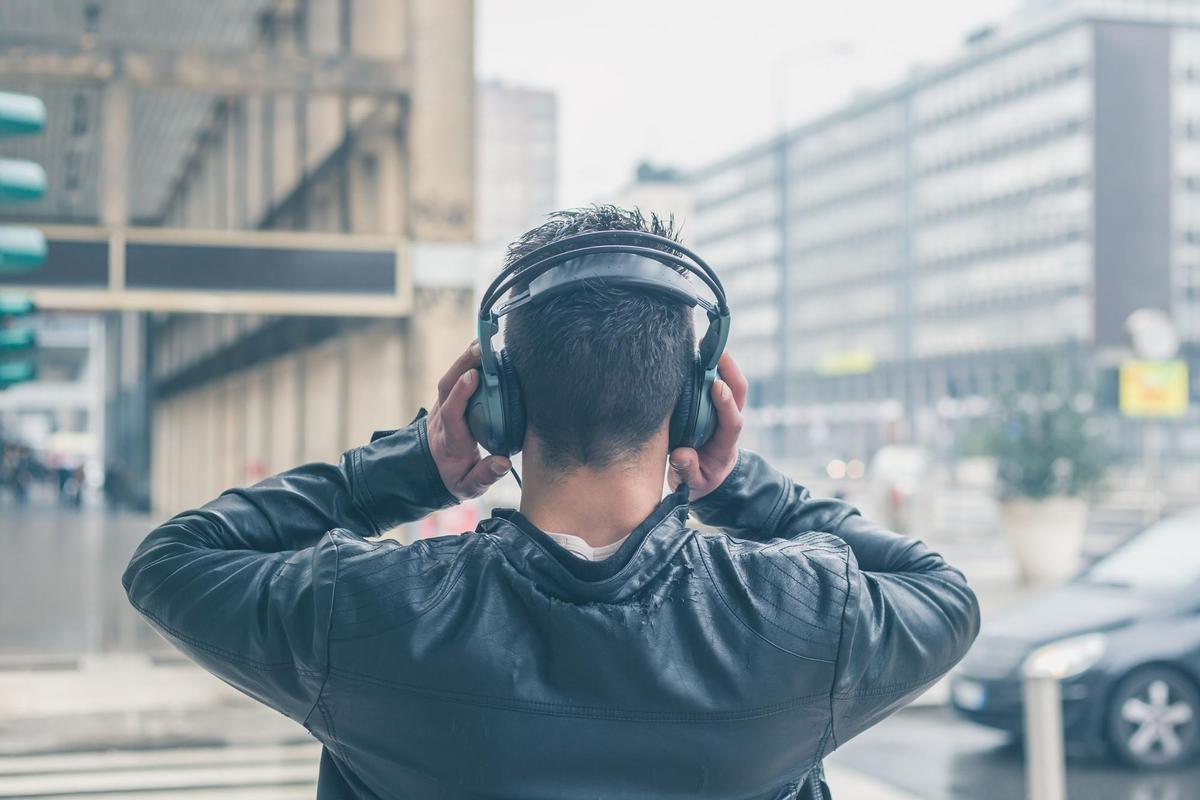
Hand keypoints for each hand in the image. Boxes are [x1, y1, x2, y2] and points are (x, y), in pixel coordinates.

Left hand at [426, 342, 511, 498]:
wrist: (431, 472)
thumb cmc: (454, 478)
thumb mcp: (468, 487)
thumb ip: (485, 476)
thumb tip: (503, 462)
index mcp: (450, 440)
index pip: (452, 413)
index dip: (461, 393)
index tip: (474, 376)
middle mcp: (442, 420)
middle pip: (446, 386)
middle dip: (462, 365)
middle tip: (481, 348)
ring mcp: (442, 408)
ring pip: (449, 378)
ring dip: (464, 360)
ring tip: (483, 342)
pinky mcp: (448, 401)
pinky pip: (455, 378)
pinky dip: (466, 363)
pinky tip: (481, 350)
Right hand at [668, 352, 746, 500]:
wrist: (706, 478)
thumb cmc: (699, 479)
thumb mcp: (693, 484)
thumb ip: (688, 472)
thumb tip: (682, 455)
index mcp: (725, 444)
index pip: (732, 421)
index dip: (727, 403)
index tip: (716, 386)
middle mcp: (727, 422)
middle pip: (739, 392)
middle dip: (730, 369)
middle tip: (713, 348)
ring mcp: (721, 411)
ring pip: (729, 382)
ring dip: (719, 362)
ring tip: (701, 342)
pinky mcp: (711, 404)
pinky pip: (713, 380)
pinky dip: (707, 365)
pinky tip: (691, 351)